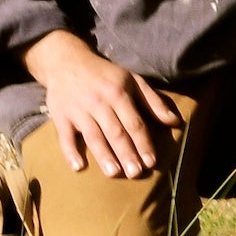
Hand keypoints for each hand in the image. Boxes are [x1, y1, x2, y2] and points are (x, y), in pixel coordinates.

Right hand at [23, 30, 181, 177]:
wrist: (67, 62)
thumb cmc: (105, 75)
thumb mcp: (132, 80)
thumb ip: (153, 102)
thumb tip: (175, 122)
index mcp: (119, 94)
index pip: (134, 123)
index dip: (143, 143)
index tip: (151, 162)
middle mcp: (99, 103)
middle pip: (115, 132)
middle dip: (126, 153)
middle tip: (136, 173)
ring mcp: (78, 111)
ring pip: (93, 136)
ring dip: (103, 156)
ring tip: (114, 173)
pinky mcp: (60, 117)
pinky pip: (65, 136)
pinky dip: (70, 152)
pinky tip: (78, 167)